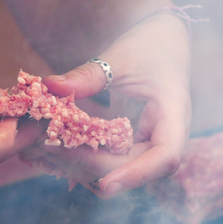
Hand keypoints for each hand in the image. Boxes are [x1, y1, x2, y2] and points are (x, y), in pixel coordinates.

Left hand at [28, 13, 190, 197]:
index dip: (137, 174)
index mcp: (174, 113)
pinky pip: (114, 160)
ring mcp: (152, 141)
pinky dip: (87, 159)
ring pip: (122, 169)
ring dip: (86, 167)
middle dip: (95, 167)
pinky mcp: (136, 142)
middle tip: (53, 153)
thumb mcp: (119, 57)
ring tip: (48, 152)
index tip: (106, 184)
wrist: (164, 39)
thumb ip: (88, 75)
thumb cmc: (149, 44)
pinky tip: (56, 153)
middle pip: (137, 167)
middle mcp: (167, 135)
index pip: (166, 156)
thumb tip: (49, 86)